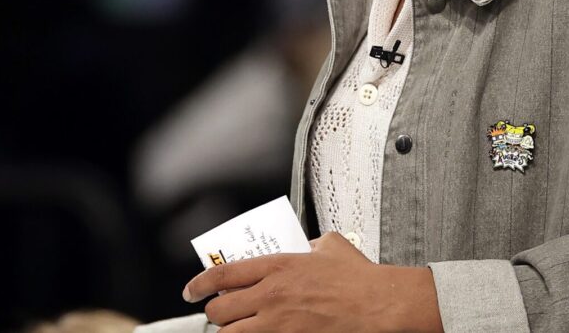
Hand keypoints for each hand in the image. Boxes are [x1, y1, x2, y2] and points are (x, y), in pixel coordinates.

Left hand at [182, 232, 443, 332]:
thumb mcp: (328, 246)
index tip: (192, 290)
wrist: (377, 305)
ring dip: (230, 331)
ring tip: (237, 327)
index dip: (199, 284)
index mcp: (278, 266)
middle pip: (220, 310)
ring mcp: (278, 325)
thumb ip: (305, 244)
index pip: (222, 275)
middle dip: (215, 312)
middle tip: (219, 311)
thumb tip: (298, 246)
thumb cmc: (358, 279)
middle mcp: (271, 296)